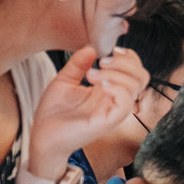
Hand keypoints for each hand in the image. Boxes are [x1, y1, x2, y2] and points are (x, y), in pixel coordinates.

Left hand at [27, 46, 148, 181]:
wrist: (42, 135)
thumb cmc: (53, 113)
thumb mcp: (64, 79)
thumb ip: (78, 64)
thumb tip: (92, 48)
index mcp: (108, 89)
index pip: (133, 70)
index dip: (127, 57)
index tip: (108, 51)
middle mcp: (114, 100)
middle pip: (141, 76)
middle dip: (125, 62)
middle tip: (101, 62)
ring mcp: (113, 111)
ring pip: (135, 87)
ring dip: (116, 73)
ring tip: (92, 75)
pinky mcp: (108, 122)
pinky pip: (126, 104)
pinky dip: (117, 89)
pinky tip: (100, 85)